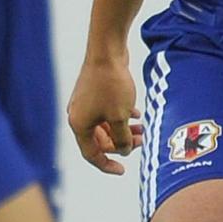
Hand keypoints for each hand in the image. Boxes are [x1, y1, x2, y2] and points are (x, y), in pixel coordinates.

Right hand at [68, 57, 141, 174]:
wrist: (107, 50)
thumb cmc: (112, 85)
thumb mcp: (120, 116)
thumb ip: (122, 138)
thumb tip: (124, 150)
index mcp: (79, 125)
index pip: (92, 154)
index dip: (107, 164)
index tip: (122, 170)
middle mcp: (79, 115)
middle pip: (100, 138)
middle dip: (121, 142)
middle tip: (141, 140)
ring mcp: (86, 102)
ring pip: (106, 123)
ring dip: (123, 128)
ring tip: (143, 128)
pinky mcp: (95, 91)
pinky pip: (107, 110)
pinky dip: (121, 114)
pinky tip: (137, 113)